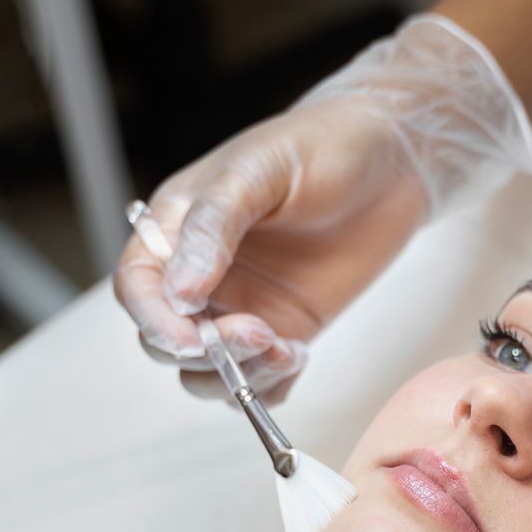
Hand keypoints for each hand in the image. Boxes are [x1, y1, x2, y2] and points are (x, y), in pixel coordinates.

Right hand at [114, 14, 531, 401]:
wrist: (393, 159)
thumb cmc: (321, 146)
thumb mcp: (257, 172)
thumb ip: (213, 227)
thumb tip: (178, 292)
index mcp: (176, 228)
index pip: (138, 289)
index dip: (155, 320)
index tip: (193, 339)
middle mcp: (202, 274)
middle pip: (168, 340)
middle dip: (205, 352)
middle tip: (259, 334)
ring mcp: (242, 305)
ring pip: (209, 371)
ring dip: (238, 376)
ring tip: (285, 350)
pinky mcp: (285, 328)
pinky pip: (260, 379)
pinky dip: (271, 385)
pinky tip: (299, 355)